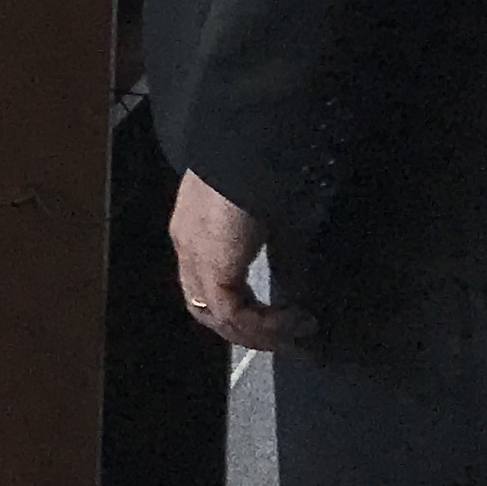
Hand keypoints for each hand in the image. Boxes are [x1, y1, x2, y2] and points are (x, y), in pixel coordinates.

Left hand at [171, 170, 300, 351]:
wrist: (246, 145)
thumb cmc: (262, 172)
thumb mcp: (276, 223)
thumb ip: (282, 259)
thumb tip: (298, 293)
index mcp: (195, 233)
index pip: (206, 287)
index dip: (239, 312)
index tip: (278, 323)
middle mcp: (187, 246)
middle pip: (206, 308)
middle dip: (248, 332)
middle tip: (289, 340)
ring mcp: (194, 256)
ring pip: (217, 316)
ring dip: (259, 334)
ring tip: (297, 335)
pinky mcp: (211, 263)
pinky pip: (232, 312)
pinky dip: (263, 324)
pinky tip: (293, 321)